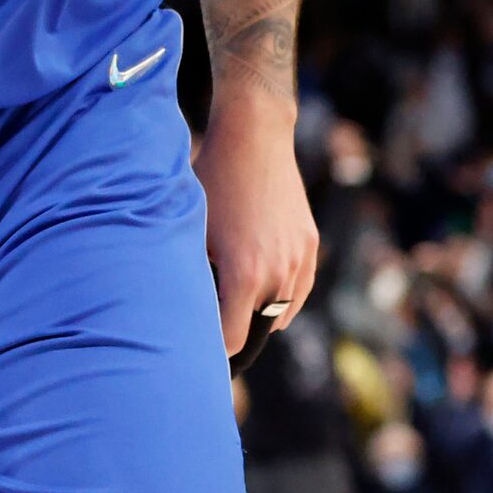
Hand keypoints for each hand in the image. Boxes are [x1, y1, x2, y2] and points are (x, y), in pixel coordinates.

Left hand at [196, 108, 318, 357]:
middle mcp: (278, 272)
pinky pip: (300, 290)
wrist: (254, 137)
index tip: (198, 356)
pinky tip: (265, 303)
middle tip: (214, 348)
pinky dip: (283, 301)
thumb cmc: (211, 179)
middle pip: (258, 330)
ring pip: (282, 312)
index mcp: (244, 273)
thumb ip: (194, 272)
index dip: (213, 350)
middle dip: (236, 338)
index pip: (232, 338)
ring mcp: (299, 259)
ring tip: (236, 323)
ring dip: (259, 318)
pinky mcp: (310, 244)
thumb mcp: (191, 228)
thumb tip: (182, 306)